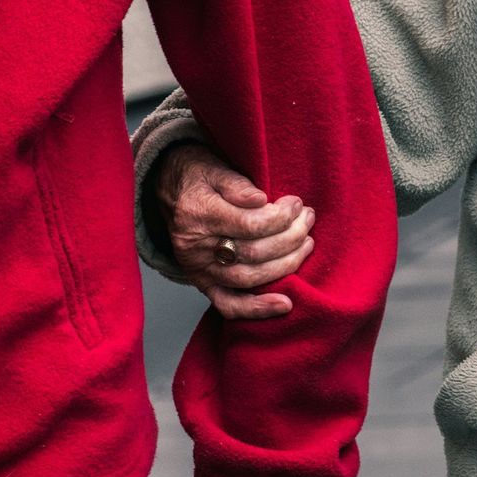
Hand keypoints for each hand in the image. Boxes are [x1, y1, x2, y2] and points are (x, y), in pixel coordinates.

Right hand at [155, 143, 315, 318]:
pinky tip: (285, 304)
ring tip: (306, 244)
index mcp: (198, 214)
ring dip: (286, 264)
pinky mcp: (203, 284)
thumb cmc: (197, 177)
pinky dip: (257, 309)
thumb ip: (237, 184)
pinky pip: (229, 305)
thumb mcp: (213, 168)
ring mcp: (199, 270)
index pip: (250, 225)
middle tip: (307, 220)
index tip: (296, 205)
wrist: (169, 192)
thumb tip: (261, 200)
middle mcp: (196, 248)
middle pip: (254, 252)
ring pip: (249, 278)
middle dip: (290, 238)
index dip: (281, 217)